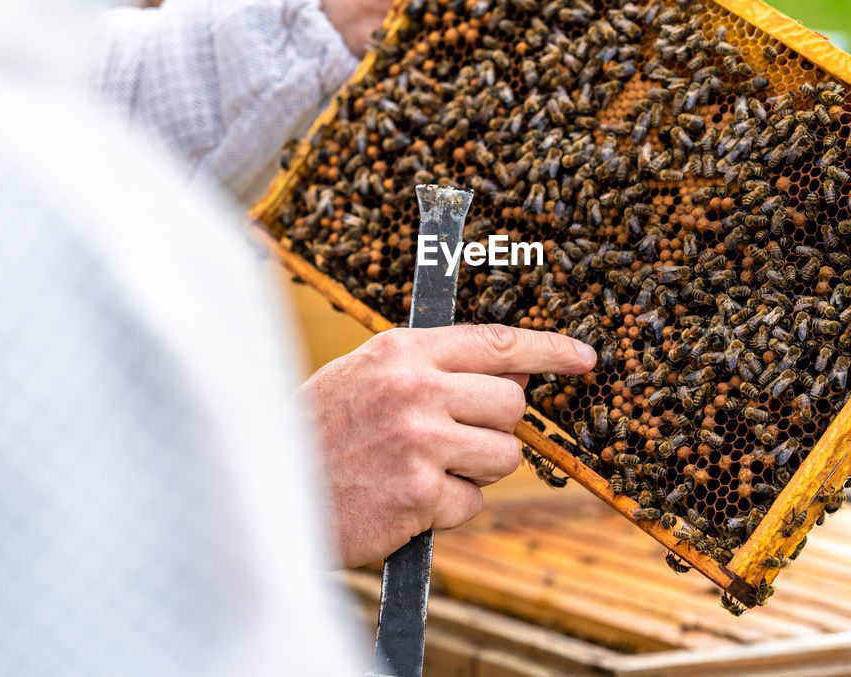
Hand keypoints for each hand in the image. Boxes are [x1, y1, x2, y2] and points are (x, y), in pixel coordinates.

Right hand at [304, 323, 595, 566]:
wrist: (266, 490)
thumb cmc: (318, 432)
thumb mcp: (368, 375)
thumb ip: (435, 368)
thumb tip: (517, 374)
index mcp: (403, 351)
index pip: (497, 342)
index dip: (550, 350)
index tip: (584, 358)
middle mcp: (415, 388)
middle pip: (512, 405)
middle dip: (496, 429)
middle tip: (453, 440)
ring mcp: (419, 441)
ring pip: (504, 456)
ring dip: (474, 471)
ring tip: (421, 470)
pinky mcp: (420, 493)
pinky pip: (472, 502)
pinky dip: (447, 509)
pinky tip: (405, 500)